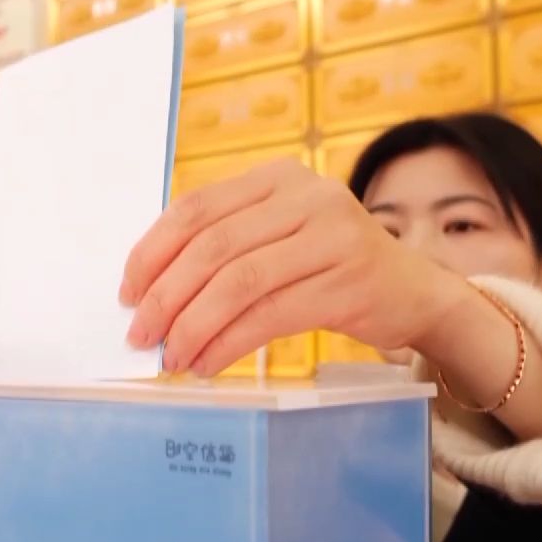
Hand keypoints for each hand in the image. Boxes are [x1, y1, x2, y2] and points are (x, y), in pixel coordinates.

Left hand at [120, 159, 470, 375]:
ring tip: (171, 357)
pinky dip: (228, 343)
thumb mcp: (279, 235)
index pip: (197, 208)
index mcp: (278, 178)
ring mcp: (333, 237)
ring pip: (239, 283)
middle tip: (141, 334)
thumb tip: (148, 291)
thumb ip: (225, 245)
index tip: (128, 291)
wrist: (412, 291)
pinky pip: (270, 316)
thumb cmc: (328, 266)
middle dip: (166, 296)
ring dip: (194, 326)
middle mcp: (307, 197)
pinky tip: (206, 363)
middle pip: (213, 247)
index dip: (154, 250)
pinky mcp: (348, 282)